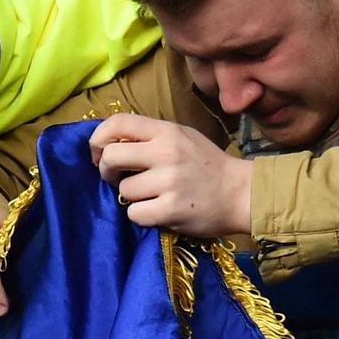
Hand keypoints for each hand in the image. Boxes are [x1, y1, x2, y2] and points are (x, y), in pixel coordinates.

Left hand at [90, 113, 252, 236]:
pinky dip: (142, 216)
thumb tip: (108, 144)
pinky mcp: (171, 210)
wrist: (241, 193)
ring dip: (131, 196)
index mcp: (167, 131)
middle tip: (115, 177)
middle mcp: (167, 153)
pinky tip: (158, 211)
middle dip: (106, 170)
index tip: (98, 152)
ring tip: (151, 196)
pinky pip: (135, 214)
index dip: (98, 138)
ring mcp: (169, 182)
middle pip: (111, 156)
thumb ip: (149, 137)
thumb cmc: (206, 164)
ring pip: (123, 190)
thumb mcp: (181, 137)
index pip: (119, 123)